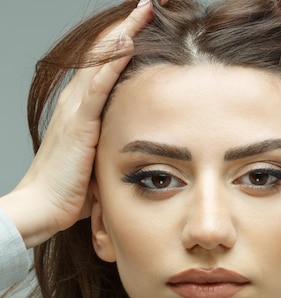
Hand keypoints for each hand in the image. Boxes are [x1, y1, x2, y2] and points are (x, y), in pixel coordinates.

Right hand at [1, 0, 153, 247]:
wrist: (43, 206)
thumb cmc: (68, 189)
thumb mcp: (94, 160)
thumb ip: (110, 144)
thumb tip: (132, 147)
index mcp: (79, 109)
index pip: (101, 66)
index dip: (121, 43)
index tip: (144, 25)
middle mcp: (74, 102)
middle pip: (101, 54)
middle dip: (125, 26)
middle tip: (148, 4)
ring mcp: (75, 110)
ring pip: (100, 61)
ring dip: (123, 33)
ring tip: (144, 10)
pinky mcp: (79, 124)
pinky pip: (98, 86)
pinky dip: (113, 63)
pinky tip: (128, 42)